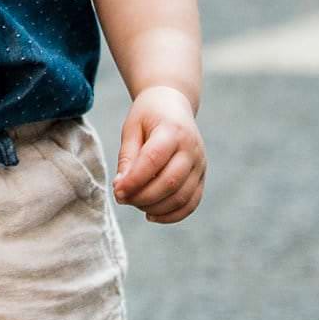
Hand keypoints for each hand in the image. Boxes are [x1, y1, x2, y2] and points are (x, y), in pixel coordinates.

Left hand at [112, 86, 204, 223]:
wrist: (174, 103)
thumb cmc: (148, 115)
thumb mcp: (132, 128)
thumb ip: (127, 157)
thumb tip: (121, 188)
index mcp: (172, 130)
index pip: (153, 161)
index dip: (134, 180)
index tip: (116, 190)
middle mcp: (191, 148)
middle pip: (170, 182)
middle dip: (142, 197)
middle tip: (122, 198)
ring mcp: (200, 163)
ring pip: (181, 197)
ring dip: (155, 208)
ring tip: (135, 203)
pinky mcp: (202, 176)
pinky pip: (191, 203)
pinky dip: (172, 215)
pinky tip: (151, 214)